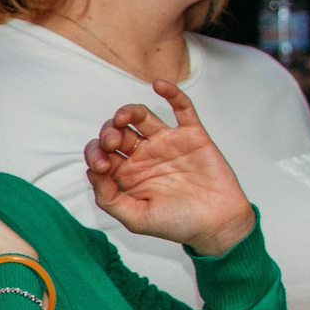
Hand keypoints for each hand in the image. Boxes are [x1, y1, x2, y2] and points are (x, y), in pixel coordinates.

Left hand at [84, 82, 254, 256]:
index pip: (101, 153)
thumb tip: (91, 171)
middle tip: (113, 143)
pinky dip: (171, 94)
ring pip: (142, 117)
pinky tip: (159, 85)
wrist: (217, 224)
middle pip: (118, 131)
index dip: (95, 153)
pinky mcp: (193, 136)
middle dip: (108, 132)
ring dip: (127, 112)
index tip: (105, 166)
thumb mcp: (135, 219)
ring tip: (123, 119)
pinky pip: (182, 108)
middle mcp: (145, 156)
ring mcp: (169, 143)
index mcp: (128, 174)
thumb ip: (109, 199)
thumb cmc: (177, 224)